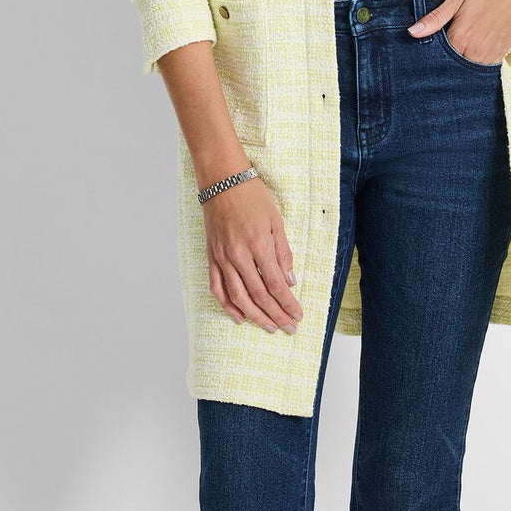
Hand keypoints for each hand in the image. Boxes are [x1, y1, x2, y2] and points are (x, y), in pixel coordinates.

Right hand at [202, 174, 303, 332]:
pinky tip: (240, 317)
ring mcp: (222, 258)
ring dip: (255, 316)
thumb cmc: (252, 197)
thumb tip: (290, 282)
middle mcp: (239, 255)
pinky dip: (228, 306)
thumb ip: (283, 253)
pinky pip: (217, 288)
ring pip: (238, 297)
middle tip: (288, 328)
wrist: (222, 181)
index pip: (276, 284)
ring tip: (269, 327)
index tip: (298, 315)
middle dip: (276, 315)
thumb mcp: (276, 221)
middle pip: (259, 295)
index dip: (287, 304)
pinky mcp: (211, 257)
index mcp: (258, 245)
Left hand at [407, 0, 510, 62]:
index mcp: (462, 36)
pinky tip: (473, 49)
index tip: (427, 48)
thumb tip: (413, 32)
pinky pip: (487, 64)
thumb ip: (436, 18)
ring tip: (460, 46)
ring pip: (471, 67)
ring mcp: (493, 51)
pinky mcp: (505, 49)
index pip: (439, 57)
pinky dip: (478, 60)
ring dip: (463, 60)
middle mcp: (477, 49)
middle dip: (446, 60)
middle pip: (455, 65)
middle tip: (442, 48)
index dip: (432, 53)